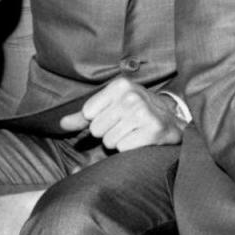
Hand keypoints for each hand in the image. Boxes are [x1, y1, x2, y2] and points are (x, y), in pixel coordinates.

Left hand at [58, 78, 182, 149]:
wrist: (172, 118)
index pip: (88, 113)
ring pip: (109, 141)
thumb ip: (85, 116)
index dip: (97, 120)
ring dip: (119, 141)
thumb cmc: (136, 112)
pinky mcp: (152, 130)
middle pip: (97, 129)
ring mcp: (143, 112)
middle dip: (108, 132)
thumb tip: (62, 124)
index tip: (113, 116)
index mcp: (120, 85)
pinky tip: (141, 139)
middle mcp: (131, 96)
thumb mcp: (112, 105)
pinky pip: (123, 148)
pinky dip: (130, 148)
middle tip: (125, 125)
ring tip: (133, 132)